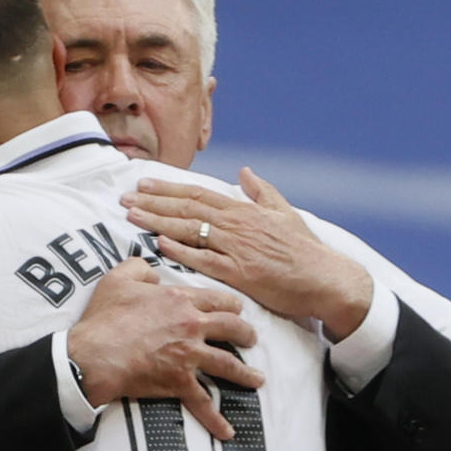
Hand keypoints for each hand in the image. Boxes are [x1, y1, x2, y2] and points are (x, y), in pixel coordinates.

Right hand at [66, 257, 263, 441]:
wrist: (95, 354)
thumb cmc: (104, 317)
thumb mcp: (118, 278)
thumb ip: (140, 267)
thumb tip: (154, 272)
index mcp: (179, 299)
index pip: (216, 299)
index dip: (230, 304)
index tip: (237, 309)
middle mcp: (191, 326)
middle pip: (231, 327)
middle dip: (246, 333)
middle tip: (252, 339)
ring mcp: (189, 355)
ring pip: (227, 363)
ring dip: (245, 373)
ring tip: (258, 379)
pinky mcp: (180, 382)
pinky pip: (202, 402)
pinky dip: (216, 419)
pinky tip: (228, 431)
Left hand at [120, 168, 375, 336]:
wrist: (325, 278)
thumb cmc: (304, 249)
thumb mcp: (285, 212)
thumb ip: (262, 191)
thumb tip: (245, 171)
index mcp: (245, 211)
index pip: (199, 194)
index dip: (169, 188)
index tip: (144, 184)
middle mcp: (237, 225)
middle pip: (187, 208)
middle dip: (153, 202)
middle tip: (125, 198)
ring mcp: (237, 249)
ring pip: (190, 230)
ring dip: (158, 221)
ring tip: (132, 216)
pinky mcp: (239, 273)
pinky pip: (204, 260)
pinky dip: (181, 250)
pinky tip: (159, 243)